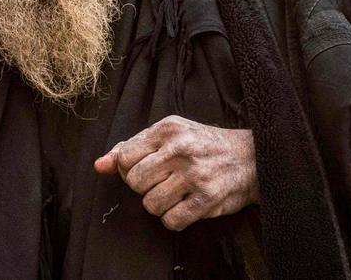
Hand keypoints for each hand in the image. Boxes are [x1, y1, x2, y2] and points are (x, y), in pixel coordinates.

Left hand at [93, 115, 257, 230]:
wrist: (251, 157)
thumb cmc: (203, 145)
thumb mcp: (168, 135)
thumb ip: (132, 148)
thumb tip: (100, 166)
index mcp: (167, 129)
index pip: (125, 158)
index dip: (129, 170)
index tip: (145, 169)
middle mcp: (180, 150)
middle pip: (135, 183)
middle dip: (144, 188)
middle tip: (162, 182)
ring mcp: (194, 175)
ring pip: (151, 204)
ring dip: (160, 204)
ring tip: (175, 193)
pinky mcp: (207, 199)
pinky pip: (171, 220)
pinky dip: (174, 218)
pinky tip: (185, 206)